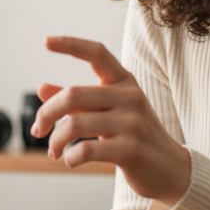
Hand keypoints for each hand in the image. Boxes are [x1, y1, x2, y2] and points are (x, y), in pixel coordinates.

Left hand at [33, 36, 190, 207]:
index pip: (97, 53)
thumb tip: (41, 88)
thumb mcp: (108, 112)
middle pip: (72, 95)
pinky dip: (70, 157)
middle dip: (46, 114)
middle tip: (38, 130)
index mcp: (124, 81)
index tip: (46, 41)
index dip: (71, 44)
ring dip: (56, 141)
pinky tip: (71, 160)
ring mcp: (132, 123)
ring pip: (74, 125)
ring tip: (54, 151)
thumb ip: (77, 101)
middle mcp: (130, 96)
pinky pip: (86, 150)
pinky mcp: (131, 150)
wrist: (171, 169)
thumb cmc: (134, 136)